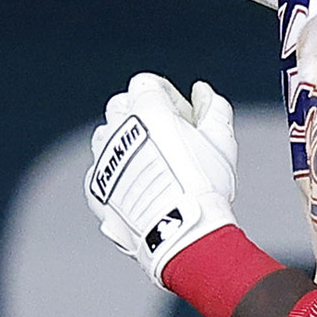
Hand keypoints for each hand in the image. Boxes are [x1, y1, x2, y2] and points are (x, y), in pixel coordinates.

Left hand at [86, 74, 241, 285]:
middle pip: (120, 106)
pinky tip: (136, 186)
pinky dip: (114, 173)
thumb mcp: (221, 141)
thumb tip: (202, 93)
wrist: (180, 233)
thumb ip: (213, 109)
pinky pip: (100, 170)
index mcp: (148, 110)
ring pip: (105, 136)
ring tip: (148, 162)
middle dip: (139, 114)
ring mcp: (104, 158)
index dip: (163, 93)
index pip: (145, 83)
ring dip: (122, 142)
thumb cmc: (205, 186)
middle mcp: (119, 129)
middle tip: (162, 135)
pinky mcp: (95, 186)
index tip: (176, 111)